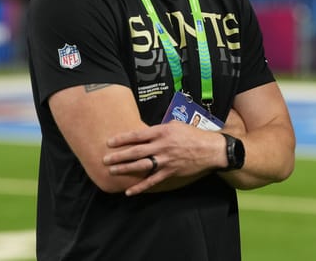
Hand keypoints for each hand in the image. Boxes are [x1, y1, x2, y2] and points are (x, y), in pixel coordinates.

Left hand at [102, 121, 226, 195]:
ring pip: (141, 166)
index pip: (137, 135)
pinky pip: (152, 180)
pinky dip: (140, 187)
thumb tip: (147, 131)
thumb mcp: (176, 125)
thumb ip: (160, 128)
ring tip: (112, 171)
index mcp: (162, 132)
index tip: (109, 142)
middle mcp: (162, 146)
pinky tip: (129, 191)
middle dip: (118, 156)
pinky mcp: (170, 172)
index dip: (122, 139)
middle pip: (135, 152)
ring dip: (125, 169)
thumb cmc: (194, 135)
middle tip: (105, 159)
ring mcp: (165, 160)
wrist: (210, 149)